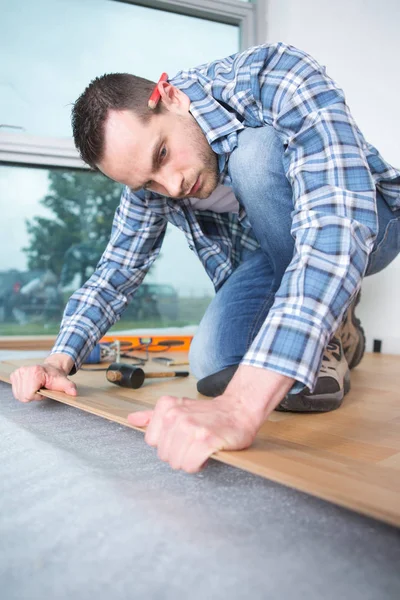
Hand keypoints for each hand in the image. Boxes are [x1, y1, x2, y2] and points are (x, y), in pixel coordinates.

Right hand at [10, 354, 76, 402]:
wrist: (51, 367)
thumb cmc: (55, 375)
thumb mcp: (63, 381)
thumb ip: (68, 387)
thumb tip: (74, 393)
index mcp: (35, 372)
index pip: (30, 395)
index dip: (38, 396)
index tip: (44, 390)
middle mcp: (24, 371)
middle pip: (23, 395)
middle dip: (32, 395)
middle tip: (40, 389)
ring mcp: (18, 372)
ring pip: (18, 395)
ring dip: (28, 394)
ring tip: (36, 387)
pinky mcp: (14, 374)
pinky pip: (15, 391)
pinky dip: (23, 391)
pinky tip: (30, 386)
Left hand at [127, 393, 259, 472]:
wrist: (239, 410)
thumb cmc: (209, 413)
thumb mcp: (179, 408)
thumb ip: (153, 415)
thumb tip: (132, 419)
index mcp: (167, 406)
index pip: (151, 441)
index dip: (167, 443)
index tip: (180, 437)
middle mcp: (176, 415)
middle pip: (163, 454)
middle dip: (178, 454)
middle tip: (193, 443)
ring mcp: (191, 427)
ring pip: (176, 462)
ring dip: (189, 460)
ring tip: (200, 448)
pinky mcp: (206, 440)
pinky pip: (191, 465)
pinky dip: (198, 464)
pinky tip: (206, 454)